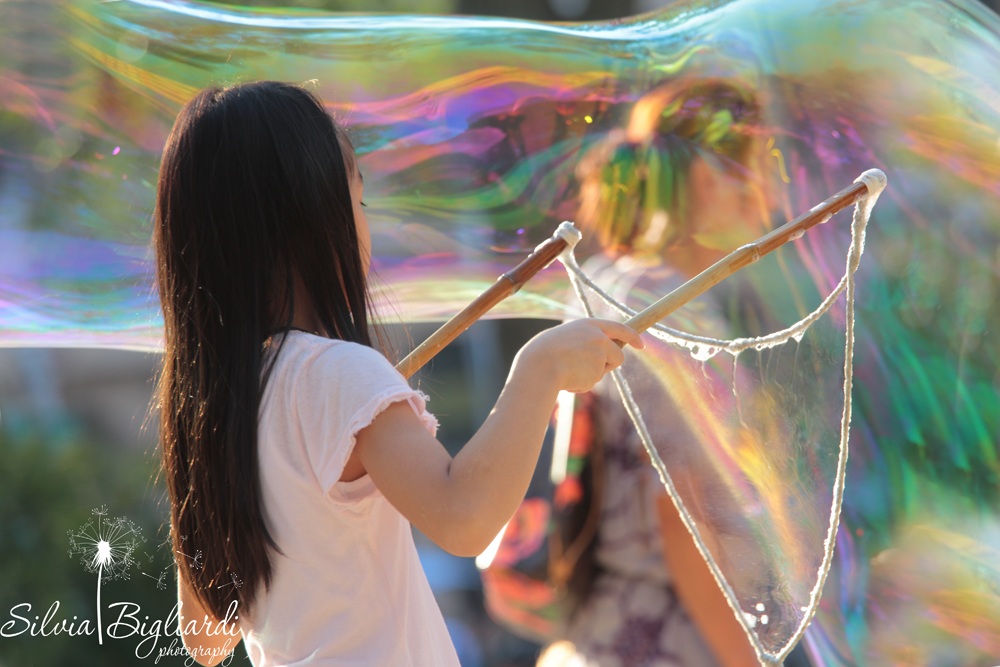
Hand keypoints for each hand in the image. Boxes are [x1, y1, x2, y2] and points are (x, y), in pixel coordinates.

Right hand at [516, 318, 643, 392]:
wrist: (538, 367)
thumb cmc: (541, 353)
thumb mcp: (561, 337)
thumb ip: (579, 340)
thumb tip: (589, 353)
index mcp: (588, 324)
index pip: (618, 327)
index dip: (631, 336)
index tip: (640, 344)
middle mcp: (599, 337)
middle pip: (618, 354)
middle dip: (610, 364)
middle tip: (597, 370)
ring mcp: (599, 355)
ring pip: (602, 371)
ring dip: (591, 375)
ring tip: (568, 372)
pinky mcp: (597, 372)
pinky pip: (591, 382)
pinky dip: (581, 384)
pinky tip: (567, 379)